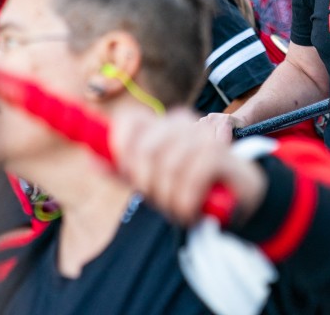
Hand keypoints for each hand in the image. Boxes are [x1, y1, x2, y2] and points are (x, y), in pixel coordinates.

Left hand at [110, 108, 265, 226]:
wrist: (238, 197)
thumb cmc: (190, 186)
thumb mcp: (153, 181)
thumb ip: (124, 171)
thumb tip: (91, 160)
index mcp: (162, 125)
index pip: (130, 121)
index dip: (121, 146)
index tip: (128, 173)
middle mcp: (182, 122)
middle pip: (145, 150)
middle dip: (148, 185)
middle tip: (161, 199)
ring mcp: (202, 135)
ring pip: (168, 167)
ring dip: (171, 199)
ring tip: (181, 206)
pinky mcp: (220, 153)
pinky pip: (190, 178)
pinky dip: (187, 202)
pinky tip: (193, 208)